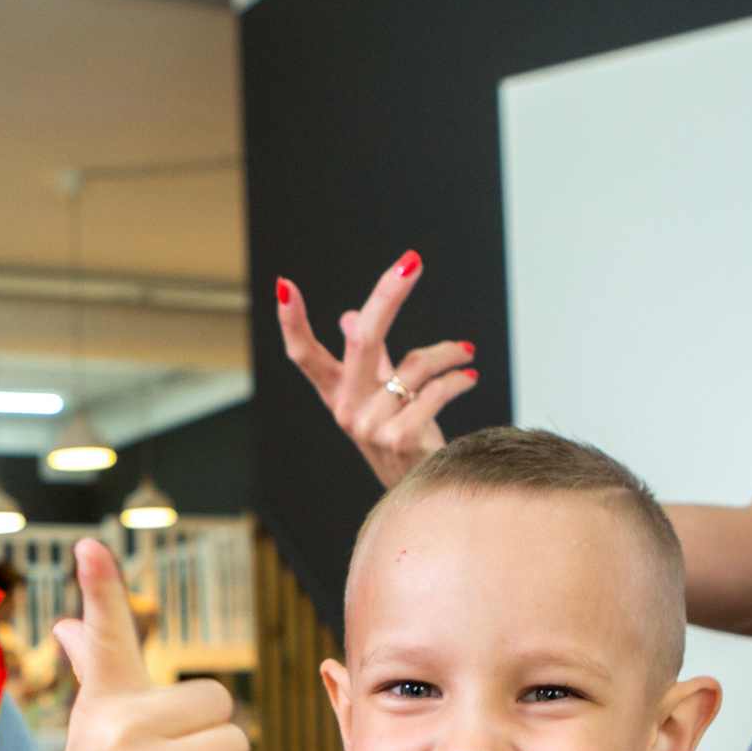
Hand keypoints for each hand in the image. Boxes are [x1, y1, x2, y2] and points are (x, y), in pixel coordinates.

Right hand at [43, 539, 289, 750]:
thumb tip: (66, 622)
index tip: (91, 546)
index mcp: (106, 699)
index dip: (101, 589)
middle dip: (208, 734)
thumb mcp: (90, 724)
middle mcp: (122, 728)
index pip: (106, 635)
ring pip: (235, 743)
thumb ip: (91, 668)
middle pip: (217, 701)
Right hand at [276, 252, 476, 487]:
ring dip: (447, 353)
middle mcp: (348, 409)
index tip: (284, 286)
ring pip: (414, 365)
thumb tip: (347, 316)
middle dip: (388, 296)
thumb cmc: (401, 434)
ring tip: (464, 354)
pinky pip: (434, 390)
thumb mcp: (378, 394)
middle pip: (362, 339)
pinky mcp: (400, 438)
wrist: (423, 487)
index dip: (292, 322)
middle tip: (412, 263)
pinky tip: (467, 377)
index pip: (305, 356)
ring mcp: (371, 427)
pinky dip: (457, 379)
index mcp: (338, 394)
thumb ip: (366, 357)